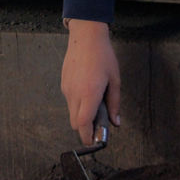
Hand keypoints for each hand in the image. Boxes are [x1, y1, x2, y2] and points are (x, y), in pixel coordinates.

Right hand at [61, 19, 120, 140]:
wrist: (85, 36)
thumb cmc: (103, 56)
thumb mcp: (114, 80)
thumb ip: (114, 103)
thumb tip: (116, 122)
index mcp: (89, 94)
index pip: (83, 124)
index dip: (87, 137)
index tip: (94, 142)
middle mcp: (74, 93)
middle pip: (75, 123)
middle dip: (85, 128)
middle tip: (99, 123)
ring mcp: (66, 88)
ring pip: (72, 112)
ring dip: (82, 115)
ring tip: (95, 101)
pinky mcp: (63, 83)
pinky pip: (70, 100)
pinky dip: (78, 103)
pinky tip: (88, 90)